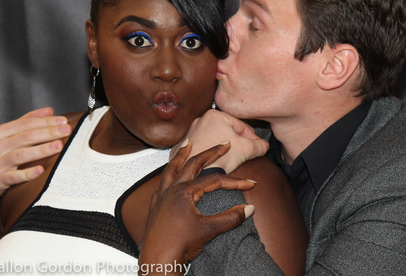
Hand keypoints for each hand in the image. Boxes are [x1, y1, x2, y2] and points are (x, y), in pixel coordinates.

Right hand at [0, 107, 71, 201]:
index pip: (26, 124)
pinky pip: (14, 177)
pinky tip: (41, 170)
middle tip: (67, 130)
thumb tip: (50, 111)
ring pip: (21, 155)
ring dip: (41, 150)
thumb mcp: (7, 135)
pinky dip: (28, 173)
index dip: (46, 121)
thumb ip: (28, 122)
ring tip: (58, 146)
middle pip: (26, 137)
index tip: (63, 121)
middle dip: (48, 132)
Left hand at [139, 140, 255, 274]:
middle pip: (193, 164)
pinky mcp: (155, 206)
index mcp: (184, 191)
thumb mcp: (209, 230)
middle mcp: (171, 189)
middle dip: (210, 153)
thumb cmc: (178, 246)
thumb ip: (230, 218)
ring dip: (182, 155)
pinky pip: (162, 182)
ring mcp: (160, 197)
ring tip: (188, 143)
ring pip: (172, 169)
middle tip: (223, 143)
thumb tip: (250, 209)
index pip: (214, 181)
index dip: (235, 182)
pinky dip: (169, 173)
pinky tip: (172, 173)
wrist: (157, 263)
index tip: (250, 184)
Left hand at [171, 110, 268, 173]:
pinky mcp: (184, 146)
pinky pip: (203, 147)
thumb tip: (265, 146)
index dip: (252, 137)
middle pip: (227, 131)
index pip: (241, 125)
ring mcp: (191, 133)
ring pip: (214, 139)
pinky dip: (211, 153)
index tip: (257, 146)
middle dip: (238, 142)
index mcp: (215, 115)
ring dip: (224, 148)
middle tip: (247, 153)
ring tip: (233, 159)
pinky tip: (218, 161)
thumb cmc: (219, 159)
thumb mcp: (247, 150)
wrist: (196, 175)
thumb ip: (260, 146)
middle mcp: (200, 120)